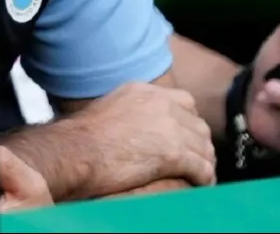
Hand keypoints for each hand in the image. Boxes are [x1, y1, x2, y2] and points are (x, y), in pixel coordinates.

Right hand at [70, 82, 215, 196]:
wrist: (75, 151)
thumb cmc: (82, 139)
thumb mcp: (109, 110)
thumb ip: (130, 112)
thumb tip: (139, 130)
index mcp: (144, 91)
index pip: (184, 101)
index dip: (187, 123)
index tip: (185, 139)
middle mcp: (160, 103)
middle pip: (198, 124)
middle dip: (199, 144)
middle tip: (195, 161)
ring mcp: (169, 126)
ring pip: (204, 147)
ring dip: (203, 163)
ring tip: (198, 178)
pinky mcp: (174, 153)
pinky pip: (202, 168)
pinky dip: (203, 180)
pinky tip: (197, 186)